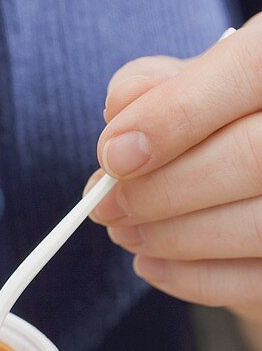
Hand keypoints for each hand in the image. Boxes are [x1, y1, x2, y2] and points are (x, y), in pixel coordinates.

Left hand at [87, 16, 261, 347]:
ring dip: (169, 236)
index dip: (173, 115)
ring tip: (124, 231)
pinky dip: (192, 278)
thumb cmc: (227, 122)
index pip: (247, 71)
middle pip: (248, 158)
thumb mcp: (197, 83)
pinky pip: (254, 280)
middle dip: (159, 190)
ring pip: (253, 224)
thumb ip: (156, 87)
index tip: (113, 156)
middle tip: (104, 205)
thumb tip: (119, 120)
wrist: (259, 175)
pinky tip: (153, 262)